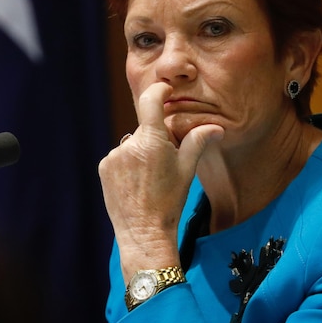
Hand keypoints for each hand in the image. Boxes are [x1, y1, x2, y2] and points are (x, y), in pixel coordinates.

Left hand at [98, 82, 223, 280]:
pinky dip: (127, 164)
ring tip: (149, 179)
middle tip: (164, 164)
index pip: (151, 100)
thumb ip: (198, 142)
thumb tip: (217, 127)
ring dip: (140, 153)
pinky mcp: (104, 168)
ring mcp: (114, 156)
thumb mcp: (187, 170)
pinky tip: (136, 184)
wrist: (143, 231)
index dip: (158, 91)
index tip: (164, 90)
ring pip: (132, 144)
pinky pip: (119, 158)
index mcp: (152, 141)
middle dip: (156, 140)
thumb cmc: (169, 202)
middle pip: (146, 130)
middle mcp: (130, 144)